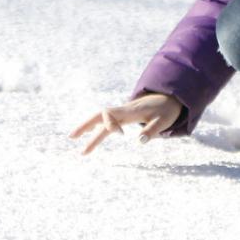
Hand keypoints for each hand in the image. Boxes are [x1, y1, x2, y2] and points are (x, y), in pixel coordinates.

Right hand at [69, 93, 184, 154]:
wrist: (168, 97)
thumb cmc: (166, 110)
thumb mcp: (164, 121)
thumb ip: (152, 131)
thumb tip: (138, 141)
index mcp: (129, 111)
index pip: (110, 114)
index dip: (110, 125)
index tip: (121, 135)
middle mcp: (122, 110)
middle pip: (98, 116)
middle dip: (85, 126)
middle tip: (71, 137)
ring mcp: (121, 112)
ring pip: (99, 117)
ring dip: (86, 126)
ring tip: (73, 137)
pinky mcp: (122, 115)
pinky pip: (104, 119)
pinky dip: (94, 125)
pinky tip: (89, 132)